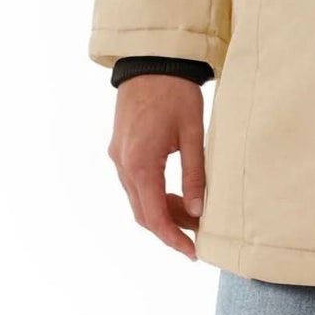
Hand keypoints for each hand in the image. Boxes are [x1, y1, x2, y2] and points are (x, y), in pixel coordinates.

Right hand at [108, 75, 206, 259]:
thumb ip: (195, 174)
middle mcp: (122, 165)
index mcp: (140, 163)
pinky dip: (153, 195)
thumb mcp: (193, 132)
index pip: (154, 216)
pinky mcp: (120, 149)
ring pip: (137, 200)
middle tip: (197, 234)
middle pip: (143, 213)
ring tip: (191, 213)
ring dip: (161, 211)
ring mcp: (118, 157)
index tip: (192, 253)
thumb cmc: (176, 93)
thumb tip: (197, 211)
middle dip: (169, 228)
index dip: (173, 239)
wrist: (151, 60)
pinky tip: (175, 194)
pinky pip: (134, 184)